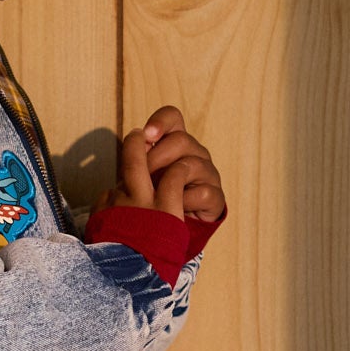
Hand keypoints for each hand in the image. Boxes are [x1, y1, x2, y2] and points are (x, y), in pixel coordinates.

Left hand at [111, 106, 225, 223]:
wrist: (168, 233)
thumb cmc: (150, 201)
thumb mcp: (137, 179)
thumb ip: (136, 160)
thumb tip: (134, 143)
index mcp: (174, 142)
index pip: (172, 117)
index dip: (160, 121)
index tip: (146, 134)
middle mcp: (194, 153)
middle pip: (181, 140)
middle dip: (158, 156)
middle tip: (142, 175)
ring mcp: (208, 174)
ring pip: (195, 164)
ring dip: (171, 179)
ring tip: (154, 195)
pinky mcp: (215, 197)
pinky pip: (203, 192)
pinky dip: (186, 201)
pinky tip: (173, 211)